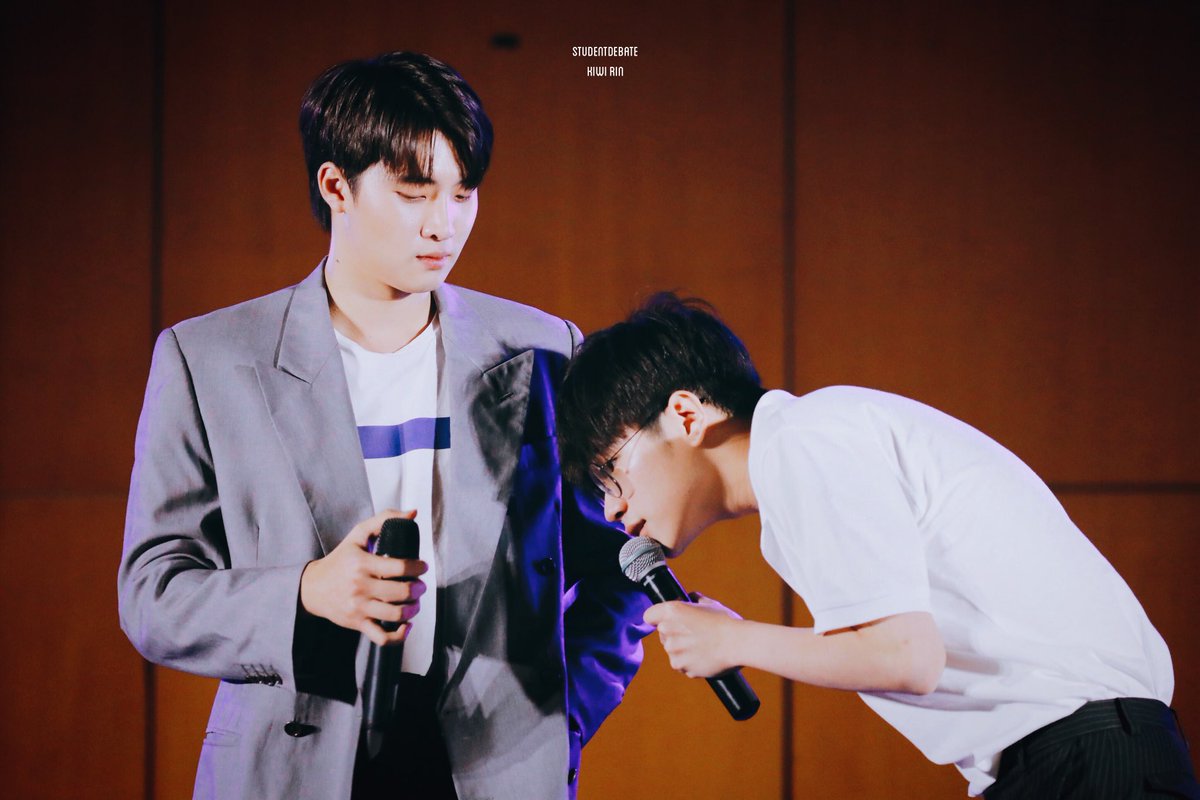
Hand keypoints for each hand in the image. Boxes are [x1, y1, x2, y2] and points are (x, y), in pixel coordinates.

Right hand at [300, 509, 426, 646]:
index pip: (400, 567)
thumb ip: (384, 519)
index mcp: (362, 563)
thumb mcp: (357, 535)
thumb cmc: (340, 559)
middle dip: (418, 589)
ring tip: (415, 602)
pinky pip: (382, 637)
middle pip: (402, 592)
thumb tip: (413, 513)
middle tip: (420, 585)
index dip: (418, 567)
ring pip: (395, 615)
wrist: (313, 587)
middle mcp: (360, 586)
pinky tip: (406, 625)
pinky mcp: (357, 623)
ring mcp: (359, 607)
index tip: (422, 567)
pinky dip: (399, 636)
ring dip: (413, 609)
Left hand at [643, 593, 743, 678]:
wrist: (738, 643)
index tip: (666, 620)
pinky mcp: (680, 666)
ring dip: (682, 650)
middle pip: (662, 634)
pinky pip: (681, 665)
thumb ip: (695, 600)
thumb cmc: (726, 622)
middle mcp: (668, 630)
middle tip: (694, 634)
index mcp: (672, 611)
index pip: (649, 616)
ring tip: (702, 646)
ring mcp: (673, 650)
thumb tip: (691, 597)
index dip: (657, 618)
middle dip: (674, 634)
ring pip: (672, 651)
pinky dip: (689, 663)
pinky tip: (704, 657)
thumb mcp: (710, 604)